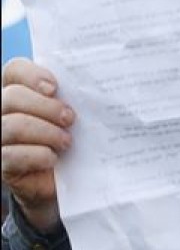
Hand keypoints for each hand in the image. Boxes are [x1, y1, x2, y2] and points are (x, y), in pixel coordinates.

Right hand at [1, 58, 73, 232]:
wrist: (69, 180)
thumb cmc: (73, 138)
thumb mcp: (76, 116)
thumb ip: (76, 98)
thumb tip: (100, 87)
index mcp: (20, 90)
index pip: (15, 70)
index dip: (32, 75)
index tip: (55, 88)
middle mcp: (3, 111)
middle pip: (12, 97)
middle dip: (45, 107)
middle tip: (70, 119)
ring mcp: (0, 138)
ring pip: (11, 126)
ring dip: (45, 132)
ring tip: (67, 142)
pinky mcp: (3, 164)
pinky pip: (11, 155)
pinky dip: (37, 155)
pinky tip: (53, 159)